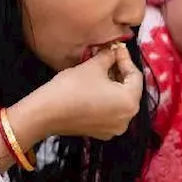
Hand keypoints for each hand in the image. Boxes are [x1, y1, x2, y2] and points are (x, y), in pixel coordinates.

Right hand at [28, 44, 142, 139]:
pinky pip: (110, 112)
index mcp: (130, 102)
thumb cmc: (73, 87)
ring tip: (102, 70)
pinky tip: (95, 88)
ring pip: (120, 101)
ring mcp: (114, 128)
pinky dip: (107, 99)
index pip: (135, 75)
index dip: (125, 59)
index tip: (116, 47)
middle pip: (130, 90)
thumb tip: (113, 51)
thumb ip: (109, 56)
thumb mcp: (94, 66)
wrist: (46, 113)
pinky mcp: (101, 133)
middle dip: (120, 72)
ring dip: (113, 85)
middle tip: (110, 56)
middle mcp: (127, 119)